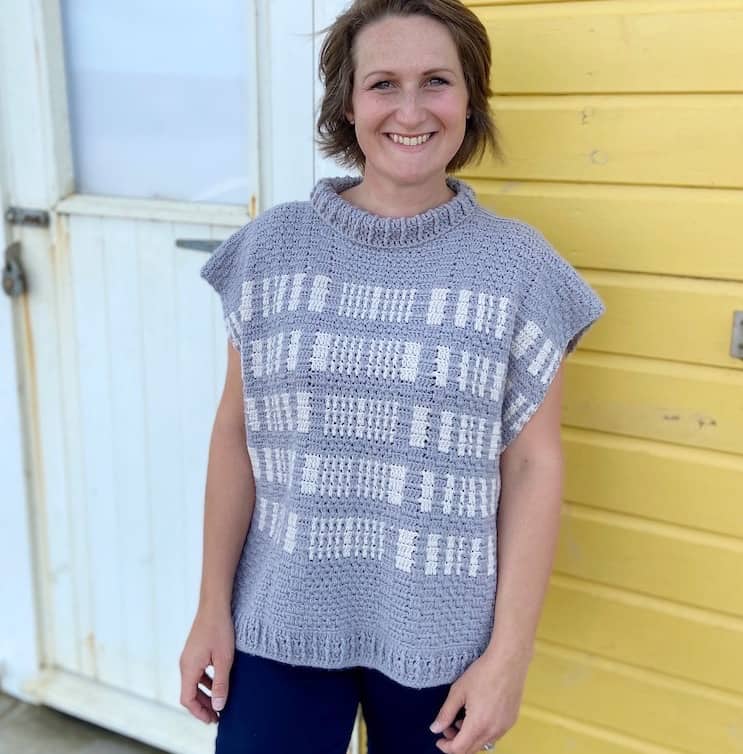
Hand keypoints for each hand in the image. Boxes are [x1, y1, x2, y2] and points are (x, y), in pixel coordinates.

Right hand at [179, 603, 234, 723]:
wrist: (214, 605)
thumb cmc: (220, 630)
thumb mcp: (224, 659)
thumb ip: (221, 684)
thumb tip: (218, 706)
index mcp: (188, 668)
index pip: (187, 699)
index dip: (199, 712)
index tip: (212, 719)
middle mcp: (185, 664)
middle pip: (189, 692)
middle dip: (202, 706)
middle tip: (217, 715)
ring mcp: (189, 656)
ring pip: (193, 682)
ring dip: (204, 694)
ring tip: (219, 701)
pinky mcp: (195, 650)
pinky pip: (197, 672)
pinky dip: (205, 682)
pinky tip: (218, 683)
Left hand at [429, 647, 531, 752]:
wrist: (508, 661)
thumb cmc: (483, 673)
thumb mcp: (458, 691)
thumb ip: (446, 713)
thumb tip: (435, 728)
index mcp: (478, 724)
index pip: (459, 749)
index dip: (446, 747)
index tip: (439, 739)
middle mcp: (493, 731)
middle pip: (471, 749)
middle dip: (456, 742)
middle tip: (448, 727)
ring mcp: (504, 727)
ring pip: (483, 743)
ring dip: (469, 738)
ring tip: (461, 718)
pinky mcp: (511, 721)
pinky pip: (494, 735)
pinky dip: (482, 732)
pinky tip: (477, 715)